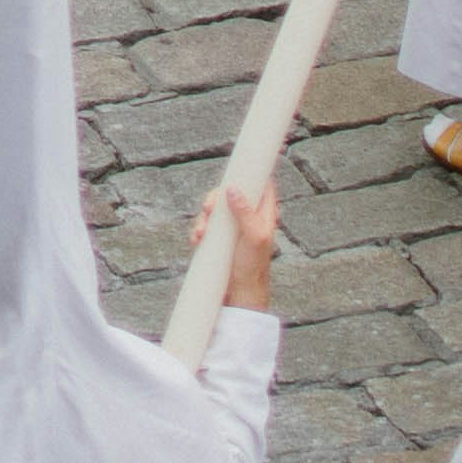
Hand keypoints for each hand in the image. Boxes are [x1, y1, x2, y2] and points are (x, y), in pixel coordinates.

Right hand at [191, 173, 278, 310]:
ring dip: (204, 217)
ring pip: (215, 209)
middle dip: (216, 198)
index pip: (261, 184)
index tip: (237, 167)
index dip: (250, 173)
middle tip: (209, 209)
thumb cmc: (254, 268)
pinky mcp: (219, 239)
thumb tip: (233, 189)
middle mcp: (248, 218)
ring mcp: (233, 228)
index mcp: (263, 214)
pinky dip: (199, 230)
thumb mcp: (253, 237)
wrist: (241, 295)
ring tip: (202, 232)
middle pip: (231, 193)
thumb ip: (245, 212)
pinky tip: (197, 240)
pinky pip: (205, 226)